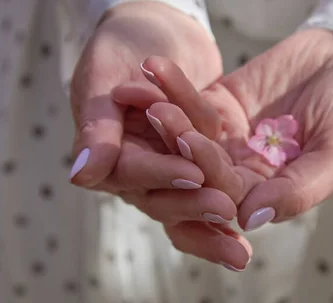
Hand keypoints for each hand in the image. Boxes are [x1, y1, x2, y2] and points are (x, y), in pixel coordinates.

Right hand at [68, 3, 252, 269]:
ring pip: (191, 198)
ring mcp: (169, 168)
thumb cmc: (121, 44)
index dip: (161, 174)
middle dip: (194, 205)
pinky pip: (213, 180)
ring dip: (213, 215)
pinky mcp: (196, 161)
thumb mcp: (104, 75)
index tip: (194, 173)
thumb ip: (98, 126)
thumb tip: (80, 176)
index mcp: (108, 154)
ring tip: (241, 245)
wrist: (155, 26)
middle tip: (227, 211)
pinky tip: (251, 223)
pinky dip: (229, 196)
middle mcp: (138, 169)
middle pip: (163, 198)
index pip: (132, 172)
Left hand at [136, 29, 332, 231]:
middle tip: (160, 115)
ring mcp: (228, 141)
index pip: (229, 193)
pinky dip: (174, 85)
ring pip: (192, 133)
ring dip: (171, 113)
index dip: (208, 171)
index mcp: (268, 195)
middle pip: (201, 165)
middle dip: (180, 141)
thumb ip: (299, 190)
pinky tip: (154, 67)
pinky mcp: (220, 108)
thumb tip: (247, 219)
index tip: (191, 145)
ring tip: (151, 91)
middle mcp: (242, 173)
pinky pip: (193, 101)